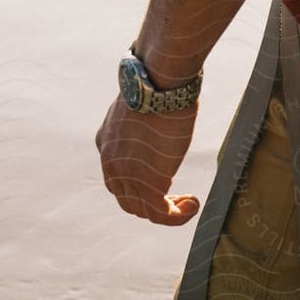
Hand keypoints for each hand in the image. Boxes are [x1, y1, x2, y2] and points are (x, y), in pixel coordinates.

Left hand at [94, 97, 199, 224]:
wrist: (158, 83)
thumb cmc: (158, 86)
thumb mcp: (142, 106)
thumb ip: (144, 122)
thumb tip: (162, 116)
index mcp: (106, 143)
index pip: (118, 177)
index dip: (140, 186)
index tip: (167, 181)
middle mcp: (110, 162)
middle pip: (127, 199)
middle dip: (153, 203)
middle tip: (179, 198)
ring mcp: (127, 175)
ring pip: (143, 210)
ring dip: (168, 212)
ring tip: (188, 204)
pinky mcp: (147, 183)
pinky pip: (160, 214)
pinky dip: (177, 216)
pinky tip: (193, 204)